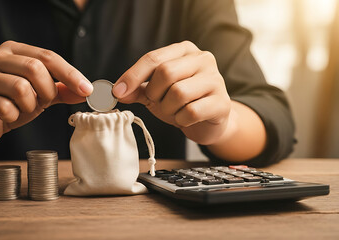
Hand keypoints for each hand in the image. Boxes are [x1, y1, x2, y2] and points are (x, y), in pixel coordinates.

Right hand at [0, 40, 92, 147]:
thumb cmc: (10, 103)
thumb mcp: (39, 95)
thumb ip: (61, 90)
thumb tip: (87, 91)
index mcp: (12, 50)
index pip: (47, 56)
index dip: (70, 73)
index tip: (87, 90)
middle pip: (34, 68)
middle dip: (47, 90)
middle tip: (43, 102)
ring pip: (20, 88)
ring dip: (29, 105)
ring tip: (22, 108)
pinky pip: (5, 108)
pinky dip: (13, 116)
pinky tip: (7, 116)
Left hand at [112, 41, 231, 145]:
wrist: (208, 122)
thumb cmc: (181, 102)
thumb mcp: (156, 93)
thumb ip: (137, 89)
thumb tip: (117, 92)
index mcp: (184, 51)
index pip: (153, 58)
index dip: (133, 76)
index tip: (117, 91)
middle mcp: (203, 59)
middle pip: (166, 72)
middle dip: (154, 93)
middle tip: (157, 102)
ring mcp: (215, 79)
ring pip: (179, 93)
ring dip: (167, 108)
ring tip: (173, 111)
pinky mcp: (222, 103)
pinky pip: (191, 112)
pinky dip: (181, 120)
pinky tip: (185, 119)